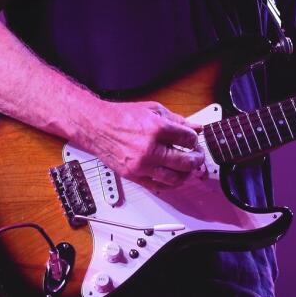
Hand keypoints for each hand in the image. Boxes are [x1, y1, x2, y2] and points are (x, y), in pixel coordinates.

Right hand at [86, 100, 203, 188]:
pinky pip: (158, 186)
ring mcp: (141, 165)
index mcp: (156, 129)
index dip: (195, 140)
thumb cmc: (122, 116)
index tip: (194, 140)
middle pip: (185, 162)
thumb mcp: (153, 110)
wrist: (97, 127)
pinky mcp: (134, 176)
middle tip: (198, 156)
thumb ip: (177, 120)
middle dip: (196, 159)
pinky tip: (175, 177)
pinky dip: (171, 185)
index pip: (188, 139)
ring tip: (188, 168)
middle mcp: (149, 149)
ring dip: (186, 174)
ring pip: (174, 178)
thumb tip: (195, 127)